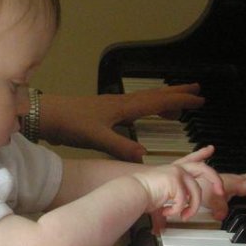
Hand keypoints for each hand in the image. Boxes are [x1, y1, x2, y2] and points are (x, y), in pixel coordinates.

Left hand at [38, 84, 203, 161]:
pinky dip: (146, 108)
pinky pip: (134, 107)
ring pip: (144, 100)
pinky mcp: (104, 111)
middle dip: (176, 93)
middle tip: (196, 90)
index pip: (158, 102)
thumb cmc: (69, 123)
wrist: (46, 115)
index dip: (179, 100)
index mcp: (123, 107)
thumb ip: (121, 146)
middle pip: (154, 95)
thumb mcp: (96, 138)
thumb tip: (144, 155)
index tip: (199, 99)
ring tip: (177, 106)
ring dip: (163, 100)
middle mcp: (120, 103)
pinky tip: (143, 116)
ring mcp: (112, 106)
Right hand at [145, 146, 223, 233]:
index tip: (210, 149)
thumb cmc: (140, 195)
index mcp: (173, 171)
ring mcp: (177, 173)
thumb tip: (158, 230)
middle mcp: (177, 169)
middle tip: (220, 191)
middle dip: (215, 180)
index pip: (190, 159)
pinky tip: (168, 211)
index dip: (201, 153)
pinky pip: (184, 200)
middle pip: (204, 169)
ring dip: (192, 208)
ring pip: (196, 192)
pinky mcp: (176, 180)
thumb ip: (162, 214)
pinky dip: (177, 210)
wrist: (133, 191)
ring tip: (184, 216)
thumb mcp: (157, 204)